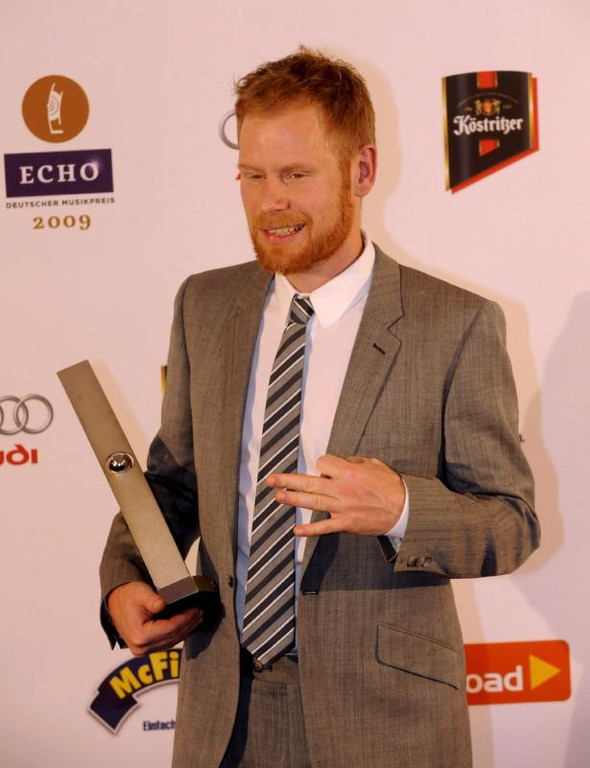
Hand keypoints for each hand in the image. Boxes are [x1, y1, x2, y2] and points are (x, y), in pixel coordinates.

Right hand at [106, 581, 202, 655]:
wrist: (115, 603)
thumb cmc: (128, 596)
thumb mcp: (140, 592)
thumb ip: (152, 599)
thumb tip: (163, 605)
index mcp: (140, 635)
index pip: (171, 628)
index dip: (186, 618)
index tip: (197, 609)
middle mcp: (141, 647)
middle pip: (173, 637)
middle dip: (189, 624)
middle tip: (201, 612)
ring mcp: (143, 650)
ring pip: (172, 641)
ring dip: (186, 629)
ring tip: (198, 617)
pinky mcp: (146, 648)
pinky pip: (167, 642)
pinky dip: (178, 633)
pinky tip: (187, 624)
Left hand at [267, 454, 404, 536]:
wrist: (404, 508)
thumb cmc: (390, 485)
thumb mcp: (374, 464)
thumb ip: (354, 461)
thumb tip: (341, 462)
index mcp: (349, 471)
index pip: (322, 463)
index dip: (322, 465)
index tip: (326, 469)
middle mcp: (342, 488)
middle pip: (309, 482)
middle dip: (287, 480)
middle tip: (271, 479)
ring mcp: (342, 506)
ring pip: (312, 502)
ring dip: (293, 499)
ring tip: (277, 496)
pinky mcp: (346, 522)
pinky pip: (324, 527)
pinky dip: (310, 530)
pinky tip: (296, 531)